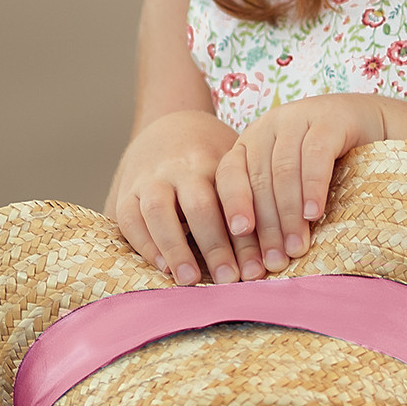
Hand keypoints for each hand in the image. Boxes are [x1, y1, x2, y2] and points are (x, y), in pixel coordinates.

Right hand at [108, 109, 265, 284]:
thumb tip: (281, 246)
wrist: (167, 126)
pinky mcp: (125, 192)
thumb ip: (249, 197)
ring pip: (159, 210)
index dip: (242, 221)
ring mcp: (149, 178)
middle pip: (198, 204)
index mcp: (212, 159)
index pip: (230, 192)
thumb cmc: (211, 157)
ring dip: (175, 247)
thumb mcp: (231, 164)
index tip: (256, 256)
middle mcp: (180, 167)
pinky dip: (146, 244)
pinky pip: (130, 218)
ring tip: (190, 280)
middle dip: (215, 244)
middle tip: (231, 279)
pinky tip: (164, 268)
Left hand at [218, 94, 391, 269]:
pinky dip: (312, 187)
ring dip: (289, 214)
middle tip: (274, 261)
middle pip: (258, 179)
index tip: (238, 239)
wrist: (372, 126)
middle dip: (265, 225)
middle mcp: (267, 126)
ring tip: (295, 247)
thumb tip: (256, 263)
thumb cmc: (327, 165)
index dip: (233, 207)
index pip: (229, 176)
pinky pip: (315, 155)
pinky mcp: (329, 117)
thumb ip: (271, 209)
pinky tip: (314, 214)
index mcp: (249, 143)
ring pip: (284, 170)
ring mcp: (297, 116)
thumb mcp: (291, 183)